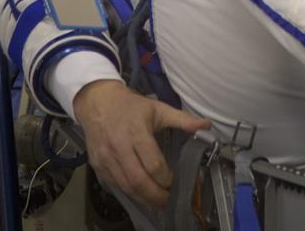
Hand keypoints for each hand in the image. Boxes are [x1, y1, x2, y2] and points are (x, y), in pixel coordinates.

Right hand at [72, 78, 210, 208]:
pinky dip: (129, 192)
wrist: (98, 102)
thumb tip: (207, 125)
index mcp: (137, 131)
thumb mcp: (158, 109)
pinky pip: (115, 184)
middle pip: (139, 180)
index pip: (153, 163)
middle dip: (155, 195)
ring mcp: (106, 157)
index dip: (165, 177)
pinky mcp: (97, 164)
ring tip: (155, 202)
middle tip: (166, 200)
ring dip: (142, 198)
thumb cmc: (131, 106)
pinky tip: (139, 194)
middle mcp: (119, 146)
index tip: (172, 181)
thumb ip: (183, 119)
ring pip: (126, 186)